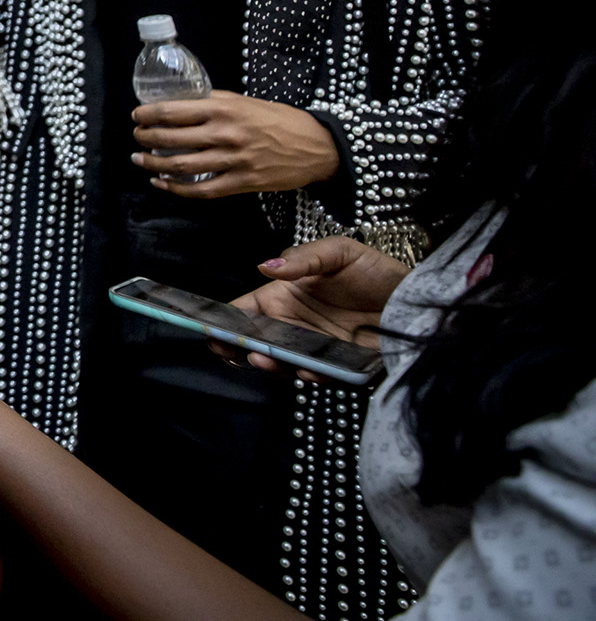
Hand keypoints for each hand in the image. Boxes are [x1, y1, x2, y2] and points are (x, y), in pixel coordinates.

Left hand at [132, 92, 339, 196]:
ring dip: (153, 164)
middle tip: (137, 138)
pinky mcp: (243, 182)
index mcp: (224, 108)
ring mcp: (234, 160)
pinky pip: (202, 190)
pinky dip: (176, 188)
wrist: (317, 147)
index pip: (173, 111)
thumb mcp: (245, 101)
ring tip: (140, 160)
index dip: (148, 115)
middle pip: (171, 138)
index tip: (137, 116)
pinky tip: (161, 183)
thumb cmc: (279, 120)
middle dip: (146, 139)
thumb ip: (214, 102)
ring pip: (181, 166)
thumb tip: (181, 102)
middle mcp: (226, 134)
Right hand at [222, 236, 408, 376]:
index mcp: (285, 295)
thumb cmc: (375, 271)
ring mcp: (315, 346)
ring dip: (270, 363)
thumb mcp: (339, 252)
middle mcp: (295, 323)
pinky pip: (318, 374)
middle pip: (257, 339)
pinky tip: (307, 370)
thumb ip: (304, 259)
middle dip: (241, 346)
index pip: (246, 308)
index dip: (224, 319)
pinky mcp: (339, 365)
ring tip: (265, 359)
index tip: (211, 329)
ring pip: (283, 360)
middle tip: (234, 350)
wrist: (417, 301)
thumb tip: (265, 266)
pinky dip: (310, 375)